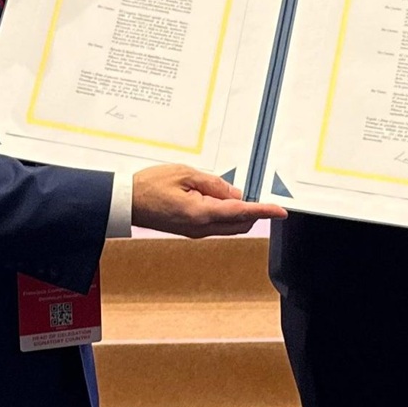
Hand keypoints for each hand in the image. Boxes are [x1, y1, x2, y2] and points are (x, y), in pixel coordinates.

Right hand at [131, 163, 286, 237]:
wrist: (126, 202)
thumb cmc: (150, 186)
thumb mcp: (185, 174)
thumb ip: (213, 184)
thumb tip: (235, 194)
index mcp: (201, 214)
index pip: (241, 213)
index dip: (264, 211)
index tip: (281, 211)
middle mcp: (201, 228)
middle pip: (240, 224)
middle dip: (253, 211)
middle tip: (256, 191)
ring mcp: (196, 232)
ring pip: (230, 226)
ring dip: (239, 212)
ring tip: (231, 190)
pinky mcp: (191, 230)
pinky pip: (217, 225)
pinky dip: (226, 213)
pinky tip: (219, 197)